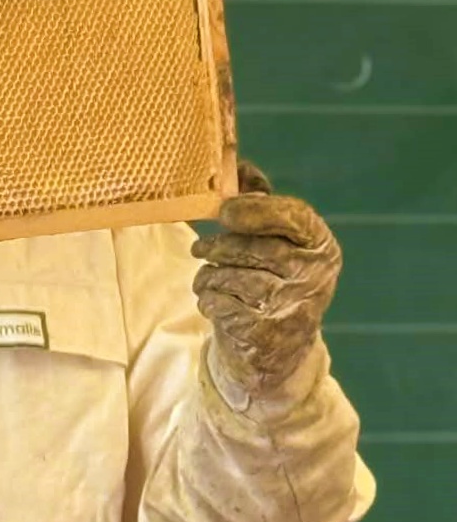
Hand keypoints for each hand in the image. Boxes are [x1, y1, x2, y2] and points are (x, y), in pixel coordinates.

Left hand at [191, 161, 340, 395]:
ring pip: (229, 276)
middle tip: (200, 248)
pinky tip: (215, 303)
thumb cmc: (273, 283)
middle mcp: (312, 274)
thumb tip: (239, 166)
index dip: (256, 210)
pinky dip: (208, 300)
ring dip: (208, 277)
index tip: (226, 212)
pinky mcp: (264, 333)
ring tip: (208, 280)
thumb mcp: (277, 243)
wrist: (278, 354)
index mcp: (320, 245)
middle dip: (217, 247)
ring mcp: (290, 306)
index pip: (292, 216)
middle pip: (252, 247)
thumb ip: (260, 204)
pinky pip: (218, 303)